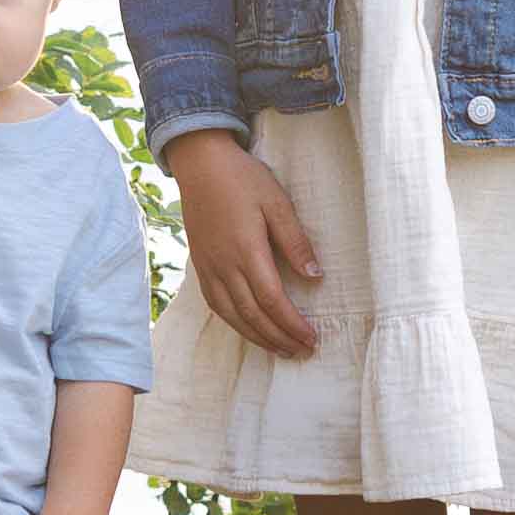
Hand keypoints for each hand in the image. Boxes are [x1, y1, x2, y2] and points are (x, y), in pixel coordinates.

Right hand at [167, 130, 326, 361]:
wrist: (200, 163)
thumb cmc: (242, 178)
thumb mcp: (277, 202)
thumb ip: (295, 241)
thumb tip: (315, 277)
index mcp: (246, 250)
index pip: (272, 300)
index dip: (292, 324)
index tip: (312, 338)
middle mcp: (224, 265)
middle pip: (253, 316)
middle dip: (279, 338)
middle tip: (302, 351)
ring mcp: (209, 268)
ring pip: (233, 316)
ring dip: (258, 337)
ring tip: (281, 349)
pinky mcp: (200, 265)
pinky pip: (216, 305)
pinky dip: (235, 324)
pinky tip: (249, 328)